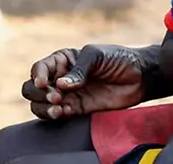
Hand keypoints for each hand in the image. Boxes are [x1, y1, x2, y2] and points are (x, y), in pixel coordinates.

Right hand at [21, 45, 146, 119]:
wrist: (140, 77)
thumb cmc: (119, 59)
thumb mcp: (98, 55)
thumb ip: (79, 69)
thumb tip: (60, 85)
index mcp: (64, 60)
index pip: (40, 68)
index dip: (37, 76)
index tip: (44, 83)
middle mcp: (61, 78)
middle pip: (32, 88)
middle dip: (38, 93)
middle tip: (56, 96)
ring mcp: (68, 94)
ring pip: (40, 104)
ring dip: (43, 107)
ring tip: (59, 107)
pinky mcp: (76, 109)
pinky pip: (56, 115)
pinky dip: (54, 115)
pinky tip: (64, 112)